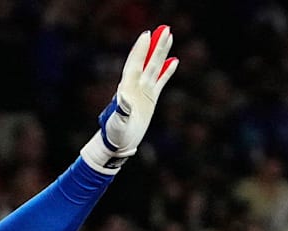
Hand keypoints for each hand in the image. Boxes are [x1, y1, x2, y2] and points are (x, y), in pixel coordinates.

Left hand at [80, 25, 178, 173]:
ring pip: (154, 68)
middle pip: (146, 62)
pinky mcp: (150, 99)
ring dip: (161, 53)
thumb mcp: (117, 123)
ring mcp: (143, 92)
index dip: (140, 50)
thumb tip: (124, 97)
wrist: (118, 144)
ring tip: (168, 37)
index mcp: (126, 89)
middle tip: (164, 29)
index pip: (135, 65)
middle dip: (154, 46)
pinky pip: (160, 81)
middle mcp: (135, 87)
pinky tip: (173, 60)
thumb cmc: (114, 134)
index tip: (147, 35)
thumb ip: (121, 111)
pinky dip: (166, 71)